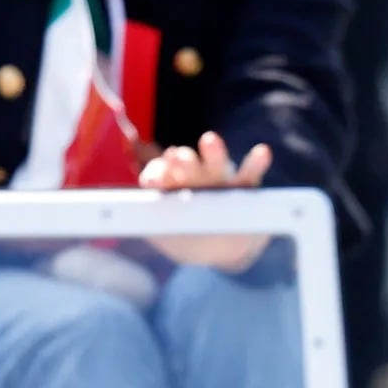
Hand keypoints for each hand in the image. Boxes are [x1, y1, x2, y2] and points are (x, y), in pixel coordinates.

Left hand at [141, 131, 272, 270]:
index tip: (153, 181)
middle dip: (182, 162)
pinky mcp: (246, 187)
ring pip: (216, 165)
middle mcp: (194, 178)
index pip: (162, 174)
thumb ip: (148, 220)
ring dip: (213, 152)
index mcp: (173, 186)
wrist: (226, 246)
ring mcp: (221, 181)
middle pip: (187, 166)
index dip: (157, 174)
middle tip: (178, 157)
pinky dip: (256, 162)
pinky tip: (262, 152)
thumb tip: (125, 210)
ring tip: (210, 140)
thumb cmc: (189, 236)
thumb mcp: (165, 233)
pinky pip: (250, 174)